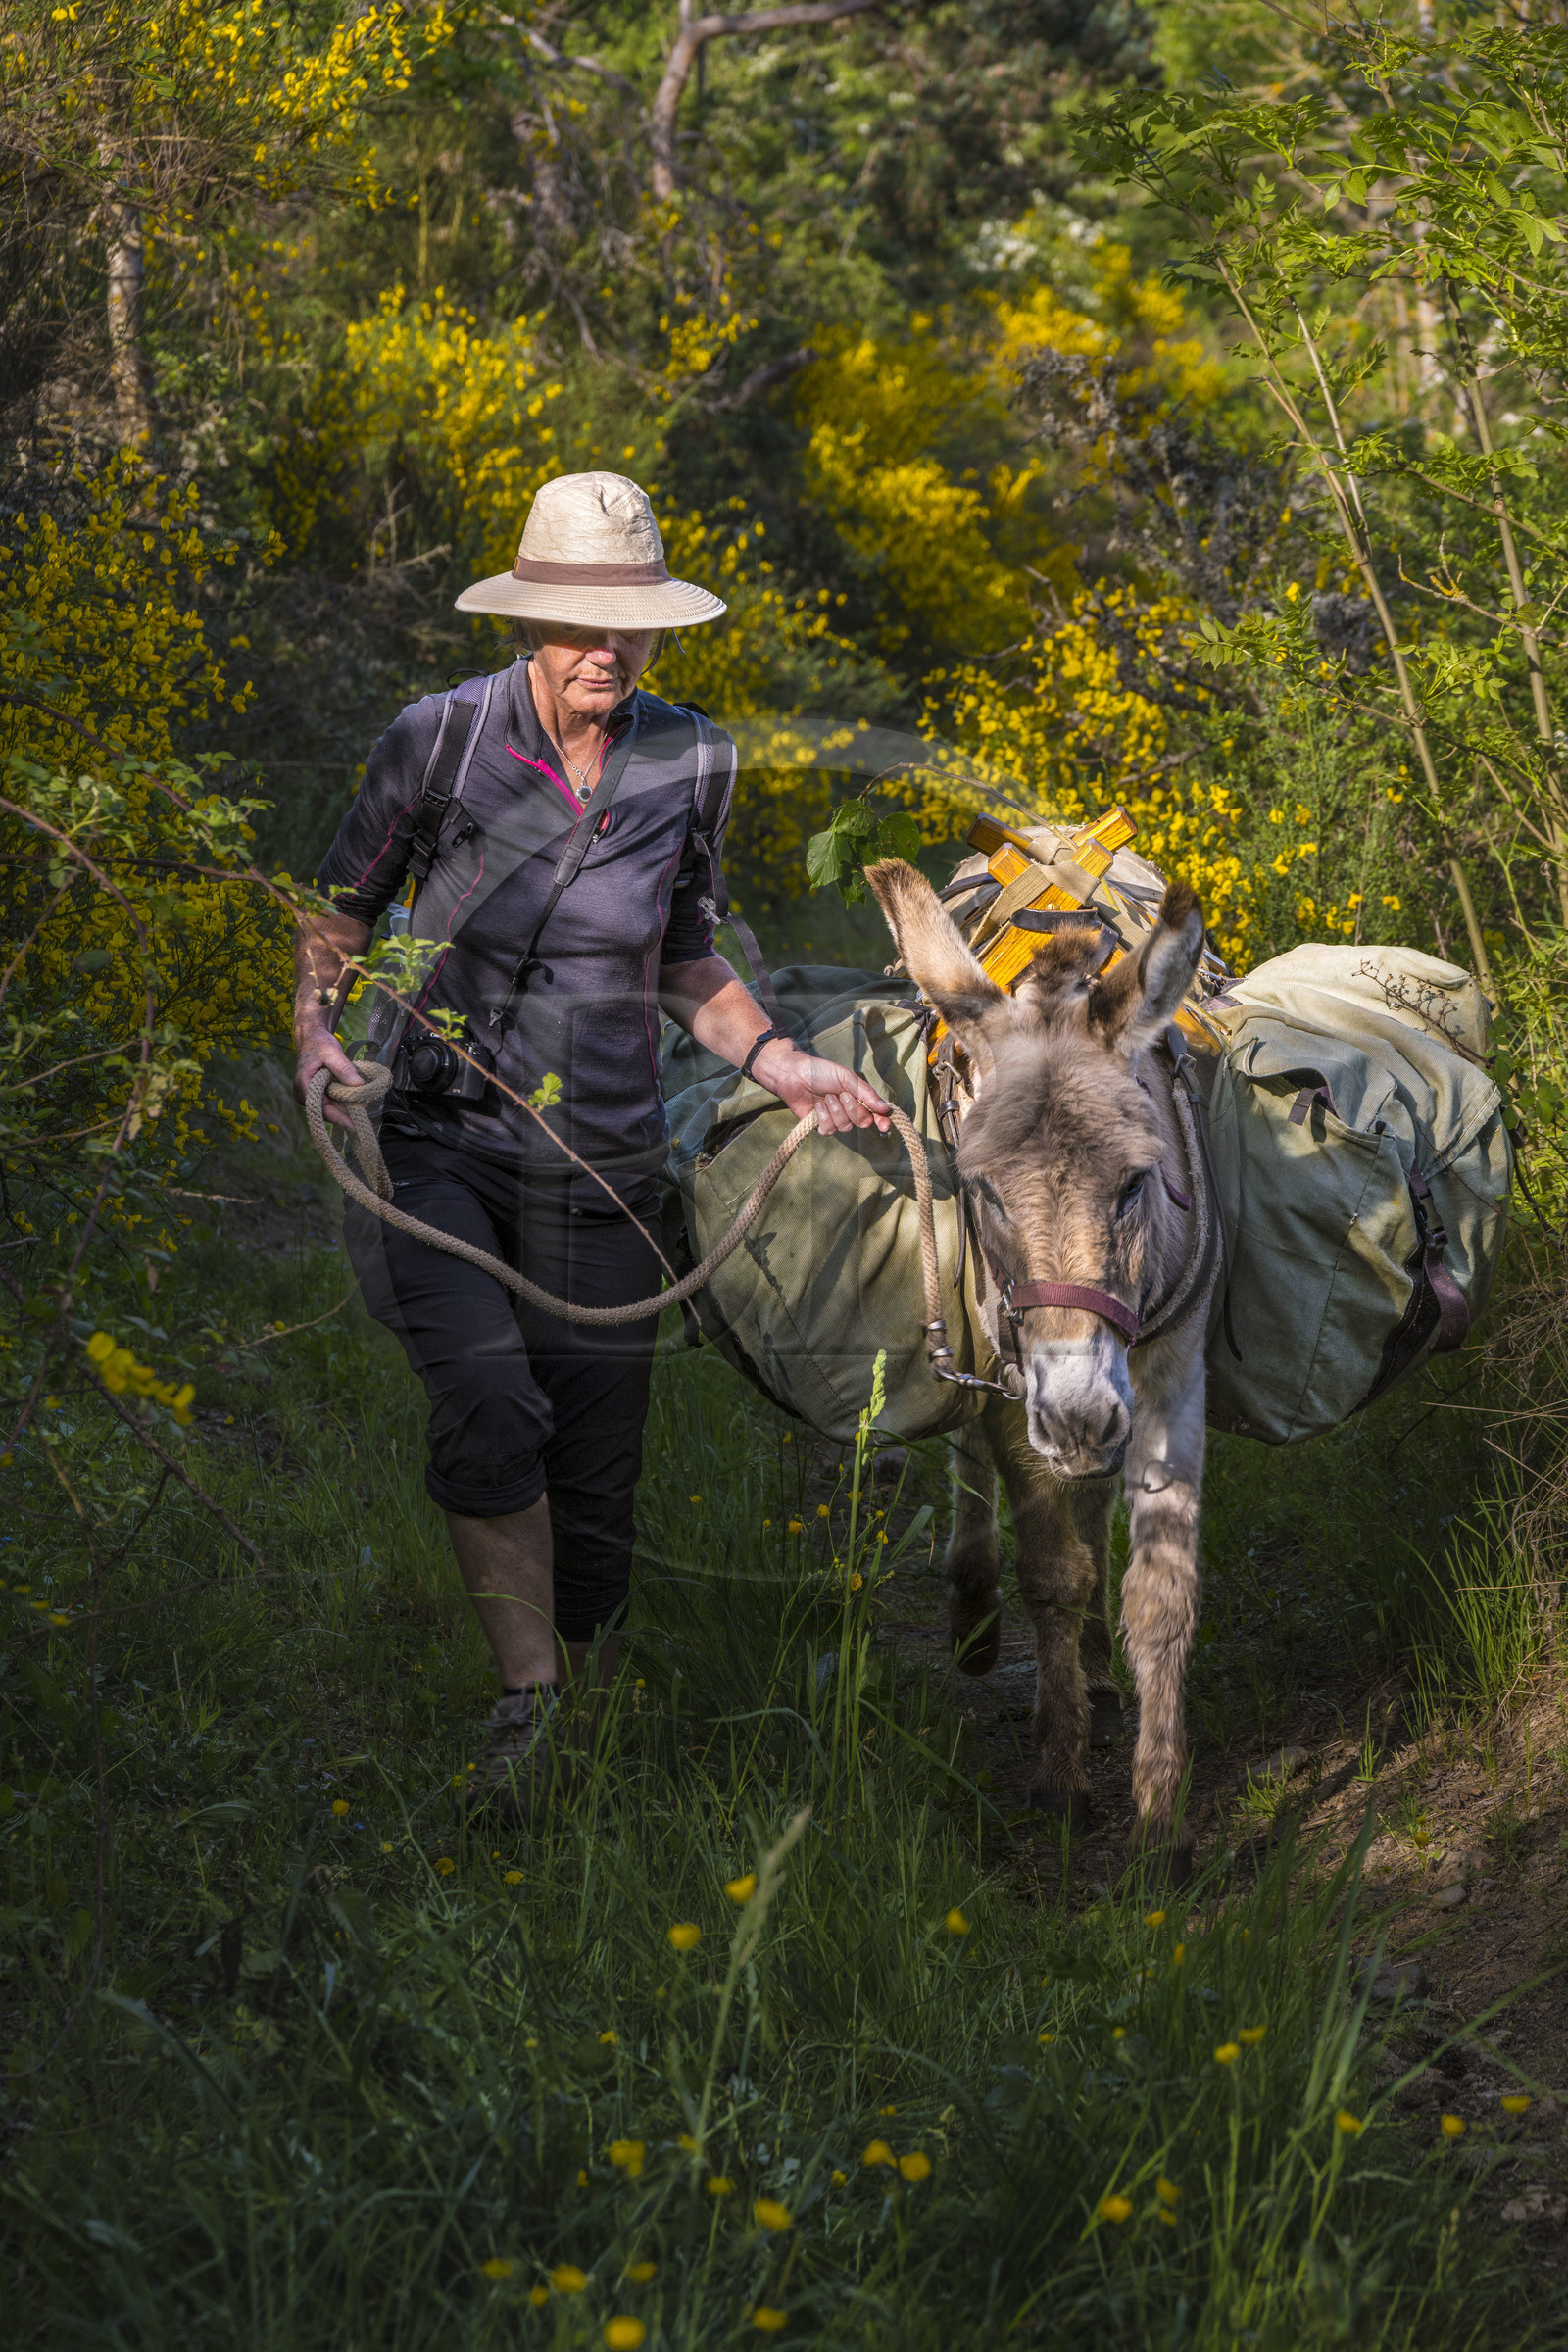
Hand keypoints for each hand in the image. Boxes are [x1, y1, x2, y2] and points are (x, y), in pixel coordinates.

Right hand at [294, 1020, 367, 1133]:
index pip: (321, 1109)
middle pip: (327, 1110)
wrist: (312, 1038)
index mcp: (303, 1085)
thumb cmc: (319, 1044)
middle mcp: (304, 1094)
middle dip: (346, 1112)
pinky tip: (357, 1098)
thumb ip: (344, 1069)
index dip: (339, 1118)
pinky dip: (344, 1100)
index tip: (355, 1125)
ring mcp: (310, 1095)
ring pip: (330, 1107)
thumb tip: (359, 1085)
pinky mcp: (317, 1094)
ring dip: (347, 1106)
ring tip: (364, 1103)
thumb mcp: (332, 1053)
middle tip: (365, 1112)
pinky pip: (331, 1101)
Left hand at [750, 1039, 891, 1136]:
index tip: (884, 1125)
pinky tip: (817, 1106)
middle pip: (863, 1122)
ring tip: (826, 1097)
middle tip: (842, 1095)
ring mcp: (835, 1119)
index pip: (876, 1114)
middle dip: (853, 1109)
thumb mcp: (846, 1078)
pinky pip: (829, 1130)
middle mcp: (849, 1110)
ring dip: (835, 1111)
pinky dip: (823, 1117)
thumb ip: (866, 1093)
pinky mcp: (820, 1126)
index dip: (882, 1121)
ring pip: (845, 1127)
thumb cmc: (821, 1072)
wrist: (794, 1075)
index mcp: (859, 1098)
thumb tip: (886, 1109)